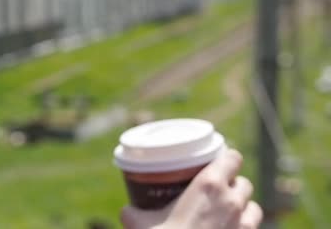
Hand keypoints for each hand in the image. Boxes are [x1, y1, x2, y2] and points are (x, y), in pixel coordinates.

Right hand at [120, 149, 262, 228]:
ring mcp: (243, 225)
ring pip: (254, 208)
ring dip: (243, 208)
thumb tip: (126, 211)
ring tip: (228, 213)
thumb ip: (133, 213)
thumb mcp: (139, 224)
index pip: (232, 158)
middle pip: (244, 183)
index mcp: (209, 185)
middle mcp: (231, 201)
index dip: (227, 158)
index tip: (217, 162)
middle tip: (217, 190)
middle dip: (233, 185)